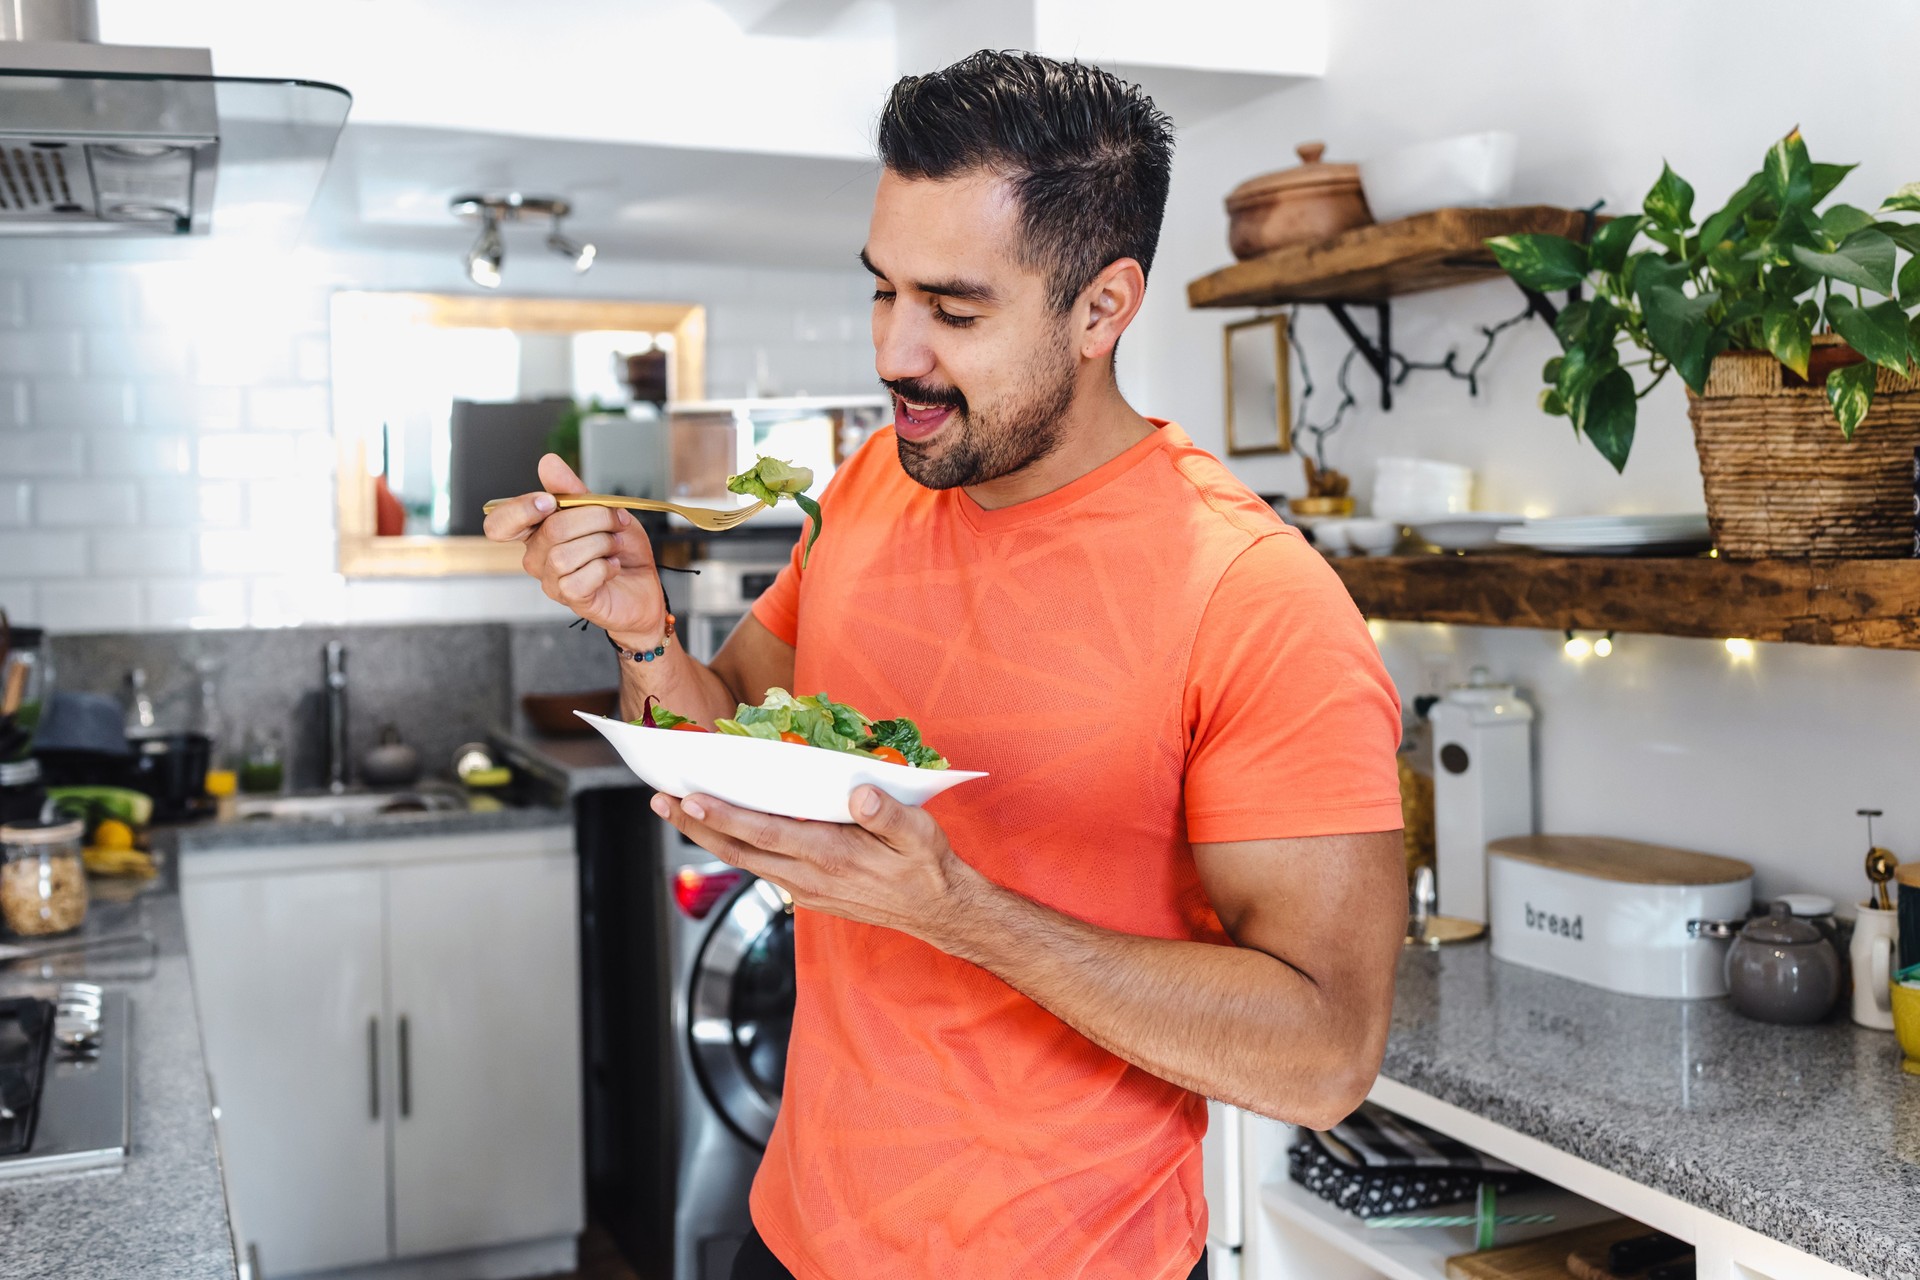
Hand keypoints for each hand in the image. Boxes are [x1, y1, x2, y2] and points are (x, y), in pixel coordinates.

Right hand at [482, 453, 665, 644]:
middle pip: (551, 529)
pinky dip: (604, 568)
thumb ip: (571, 489)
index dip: (520, 510)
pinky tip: (613, 567)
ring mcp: (550, 580)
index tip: (550, 501)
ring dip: (602, 544)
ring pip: (564, 555)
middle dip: (595, 518)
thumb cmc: (619, 547)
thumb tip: (547, 463)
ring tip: (616, 546)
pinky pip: (577, 580)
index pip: (500, 523)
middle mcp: (537, 556)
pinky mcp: (569, 598)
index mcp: (536, 530)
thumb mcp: (601, 509)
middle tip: (616, 522)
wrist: (644, 583)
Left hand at [650, 786, 983, 946]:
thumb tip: (859, 794)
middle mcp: (808, 876)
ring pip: (744, 860)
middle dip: (695, 824)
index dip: (725, 816)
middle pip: (739, 849)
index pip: (765, 833)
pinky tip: (722, 828)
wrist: (937, 910)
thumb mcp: (918, 832)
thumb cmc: (926, 864)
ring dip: (707, 835)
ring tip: (677, 810)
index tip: (692, 797)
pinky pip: (760, 865)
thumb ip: (887, 813)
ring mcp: (804, 887)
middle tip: (660, 799)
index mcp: (831, 855)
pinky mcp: (806, 890)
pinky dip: (734, 844)